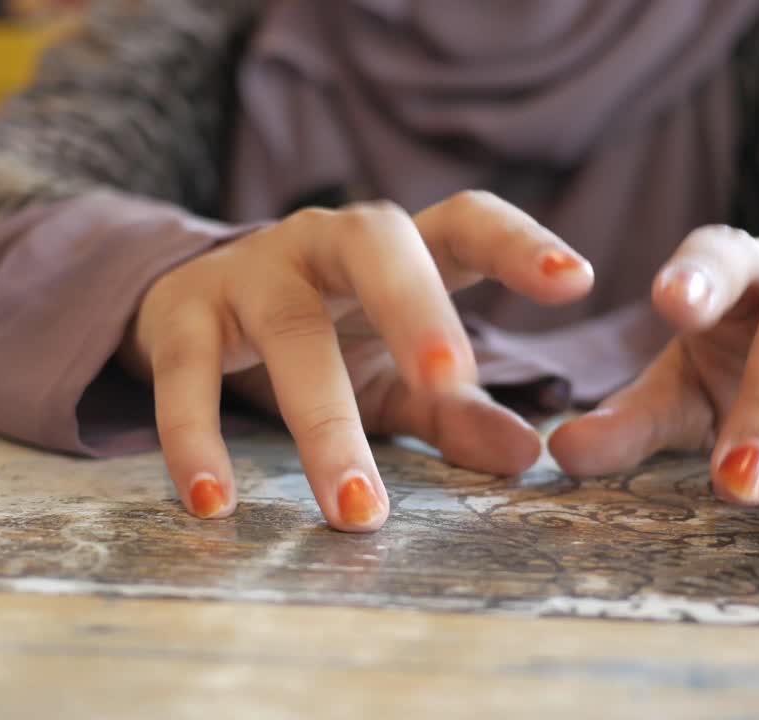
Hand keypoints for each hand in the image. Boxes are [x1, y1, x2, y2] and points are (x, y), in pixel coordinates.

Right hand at [122, 192, 593, 530]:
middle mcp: (325, 244)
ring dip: (325, 422)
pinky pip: (187, 371)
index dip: (518, 244)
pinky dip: (198, 436)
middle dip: (414, 304)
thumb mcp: (394, 378)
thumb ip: (457, 412)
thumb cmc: (321, 339)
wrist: (187, 308)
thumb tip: (528, 457)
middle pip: (376, 245)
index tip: (576, 281)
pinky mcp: (182, 312)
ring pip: (290, 328)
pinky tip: (214, 503)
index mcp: (397, 252)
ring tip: (358, 509)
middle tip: (450, 374)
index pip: (463, 222)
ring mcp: (251, 271)